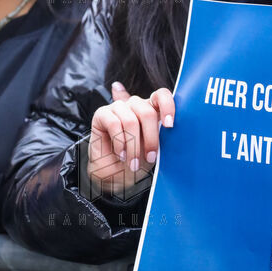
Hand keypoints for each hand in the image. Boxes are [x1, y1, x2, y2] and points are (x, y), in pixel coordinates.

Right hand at [87, 81, 174, 195]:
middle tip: (150, 158)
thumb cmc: (138, 160)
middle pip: (147, 112)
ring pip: (130, 121)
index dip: (168, 106)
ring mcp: (118, 108)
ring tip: (133, 163)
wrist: (116, 175)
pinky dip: (119, 143)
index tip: (169, 126)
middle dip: (151, 139)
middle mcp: (135, 105)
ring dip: (133, 146)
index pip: (161, 95)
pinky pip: (114, 124)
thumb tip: (169, 125)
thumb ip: (163, 133)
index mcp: (152, 109)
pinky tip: (121, 154)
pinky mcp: (102, 114)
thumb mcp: (156, 148)